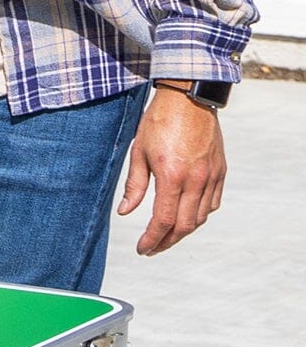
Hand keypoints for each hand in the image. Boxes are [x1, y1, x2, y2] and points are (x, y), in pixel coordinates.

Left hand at [119, 86, 226, 256]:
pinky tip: (186, 216)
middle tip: (152, 248)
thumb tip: (125, 212)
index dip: (152, 239)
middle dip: (167, 242)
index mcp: (173, 177)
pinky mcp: (220, 169)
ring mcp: (212, 175)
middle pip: (184, 225)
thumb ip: (134, 185)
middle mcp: (197, 180)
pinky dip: (200, 214)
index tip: (142, 249)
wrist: (189, 98)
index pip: (163, 221)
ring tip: (166, 235)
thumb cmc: (159, 122)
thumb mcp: (138, 152)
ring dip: (183, 230)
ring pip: (201, 216)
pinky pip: (213, 202)